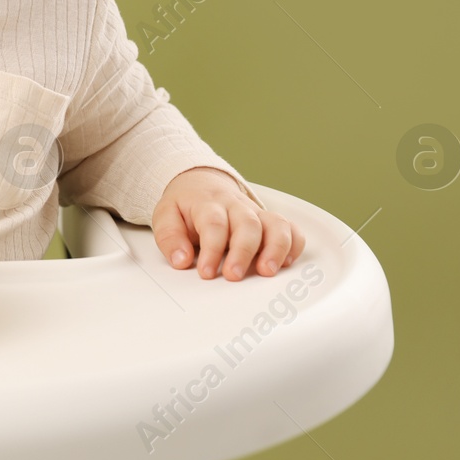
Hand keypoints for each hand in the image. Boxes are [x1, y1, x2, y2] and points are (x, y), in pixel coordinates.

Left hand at [152, 167, 305, 280]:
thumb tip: (180, 260)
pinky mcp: (269, 221)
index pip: (214, 223)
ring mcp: (255, 212)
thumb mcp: (165, 216)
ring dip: (275, 248)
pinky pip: (291, 228)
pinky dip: (294, 245)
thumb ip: (170, 238)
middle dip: (243, 252)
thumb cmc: (185, 206)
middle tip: (234, 276)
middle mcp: (236, 206)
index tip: (207, 272)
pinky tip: (286, 263)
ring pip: (275, 224)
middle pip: (247, 224)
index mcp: (208, 203)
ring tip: (267, 271)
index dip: (212, 249)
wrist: (200, 183)